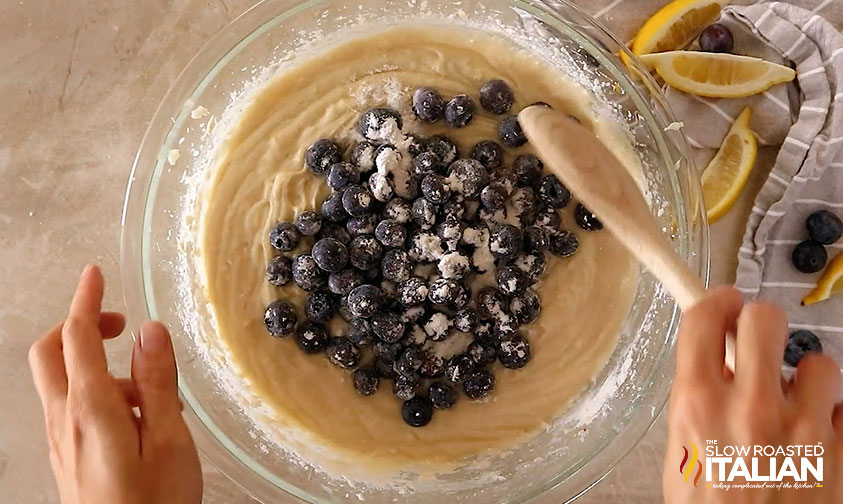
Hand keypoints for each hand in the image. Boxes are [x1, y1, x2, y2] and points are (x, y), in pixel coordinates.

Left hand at [28, 265, 201, 503]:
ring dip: (94, 365)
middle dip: (76, 326)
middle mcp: (65, 420)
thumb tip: (150, 331)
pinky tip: (136, 418)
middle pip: (50, 353)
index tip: (94, 274)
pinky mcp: (67, 457)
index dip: (86, 301)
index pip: (77, 338)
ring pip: (61, 381)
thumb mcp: (169, 440)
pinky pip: (71, 407)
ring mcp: (61, 441)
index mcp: (92, 409)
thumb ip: (157, 382)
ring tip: (152, 392)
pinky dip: (95, 392)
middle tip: (116, 324)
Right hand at [663, 286, 841, 501]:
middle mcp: (751, 406)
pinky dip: (832, 417)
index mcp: (699, 402)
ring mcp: (803, 428)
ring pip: (817, 362)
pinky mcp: (841, 452)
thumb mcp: (681, 446)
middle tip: (756, 342)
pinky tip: (815, 438)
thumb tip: (717, 358)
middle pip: (764, 319)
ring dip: (804, 377)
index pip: (707, 317)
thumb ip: (697, 395)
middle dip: (759, 324)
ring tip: (792, 403)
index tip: (724, 304)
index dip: (717, 301)